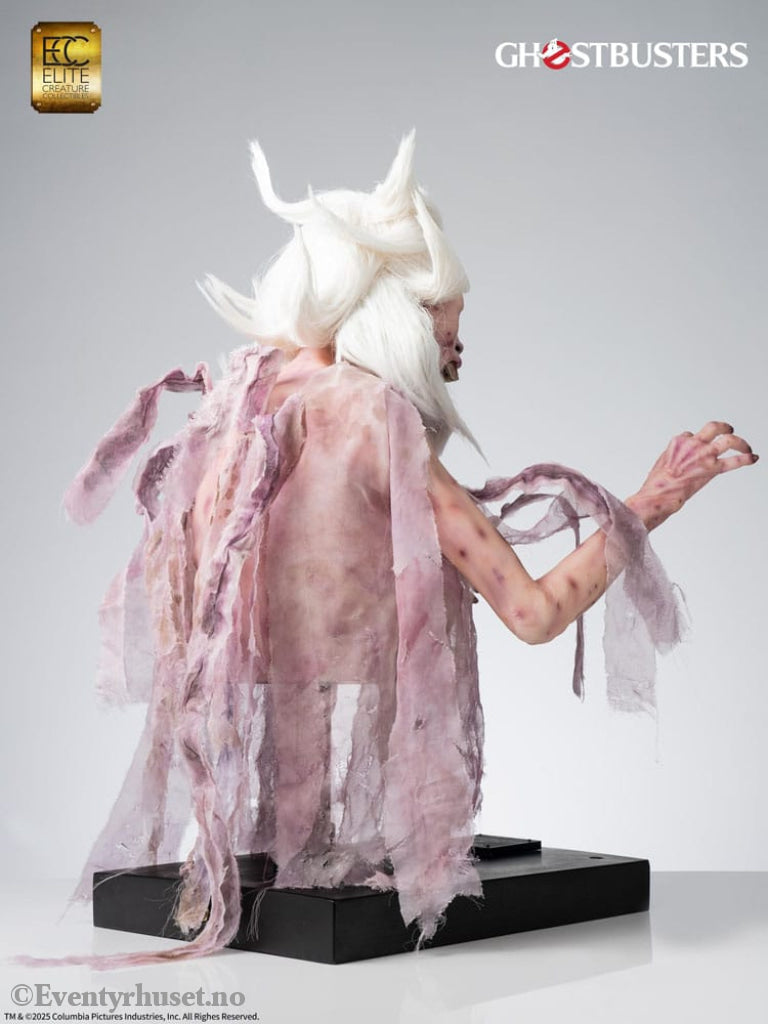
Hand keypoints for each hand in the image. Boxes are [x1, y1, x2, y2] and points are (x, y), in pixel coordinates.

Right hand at [626, 421, 757, 529]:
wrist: (658, 494)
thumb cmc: (657, 484)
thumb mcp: (661, 463)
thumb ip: (672, 457)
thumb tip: (677, 462)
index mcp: (678, 442)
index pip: (690, 435)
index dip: (694, 442)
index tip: (697, 450)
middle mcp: (693, 444)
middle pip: (713, 427)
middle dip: (723, 427)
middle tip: (729, 430)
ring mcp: (705, 455)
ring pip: (728, 440)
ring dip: (740, 441)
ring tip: (745, 445)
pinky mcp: (713, 469)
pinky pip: (734, 461)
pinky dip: (746, 458)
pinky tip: (753, 458)